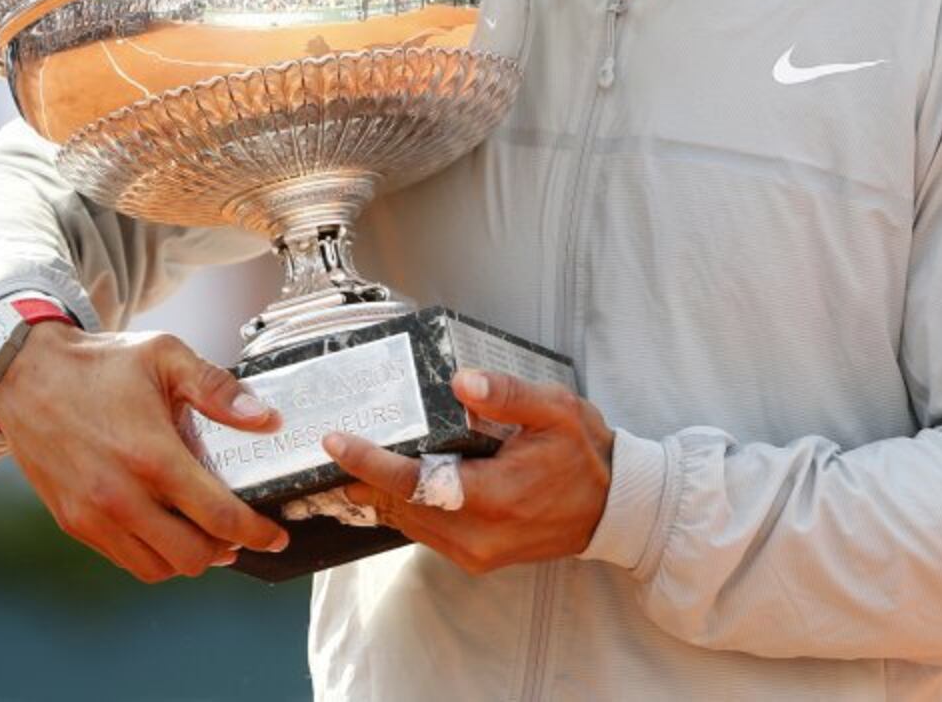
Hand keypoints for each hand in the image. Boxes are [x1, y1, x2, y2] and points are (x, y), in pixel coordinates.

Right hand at [0, 326, 290, 581]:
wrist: (25, 374)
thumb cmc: (100, 364)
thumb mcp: (165, 356)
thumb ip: (218, 389)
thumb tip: (266, 418)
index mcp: (152, 455)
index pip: (219, 517)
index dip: (256, 532)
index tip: (275, 534)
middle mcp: (120, 496)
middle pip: (192, 556)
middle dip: (225, 548)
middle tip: (239, 530)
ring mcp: (93, 515)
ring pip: (158, 568)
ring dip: (189, 557)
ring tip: (205, 532)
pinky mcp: (73, 522)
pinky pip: (125, 559)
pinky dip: (154, 555)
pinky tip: (166, 528)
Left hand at [323, 369, 613, 574]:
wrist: (612, 507)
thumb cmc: (583, 454)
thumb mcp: (555, 409)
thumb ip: (508, 394)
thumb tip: (463, 382)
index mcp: (496, 494)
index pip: (417, 482)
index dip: (371, 463)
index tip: (336, 443)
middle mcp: (480, 533)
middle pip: (402, 508)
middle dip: (362, 480)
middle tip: (328, 451)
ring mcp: (477, 552)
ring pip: (410, 525)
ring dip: (378, 497)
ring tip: (347, 465)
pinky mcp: (478, 558)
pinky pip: (426, 534)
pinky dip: (402, 510)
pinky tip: (389, 487)